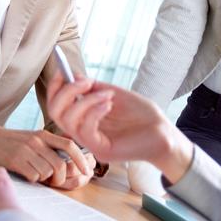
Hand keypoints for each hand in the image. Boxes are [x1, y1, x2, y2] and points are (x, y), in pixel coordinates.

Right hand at [0, 125, 93, 188]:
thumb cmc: (12, 141)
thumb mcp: (33, 138)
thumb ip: (49, 147)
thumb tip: (69, 161)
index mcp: (43, 135)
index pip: (69, 145)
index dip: (81, 159)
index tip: (87, 171)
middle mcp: (37, 141)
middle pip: (60, 165)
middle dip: (60, 178)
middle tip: (53, 182)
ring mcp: (26, 150)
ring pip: (47, 172)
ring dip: (44, 179)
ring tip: (35, 174)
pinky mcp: (15, 160)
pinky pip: (33, 176)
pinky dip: (32, 179)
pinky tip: (25, 173)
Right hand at [46, 73, 193, 182]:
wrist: (165, 135)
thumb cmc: (142, 116)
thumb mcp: (114, 95)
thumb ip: (93, 88)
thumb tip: (72, 75)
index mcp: (84, 119)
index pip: (57, 105)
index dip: (56, 86)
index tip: (63, 70)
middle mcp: (83, 133)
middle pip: (55, 112)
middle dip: (66, 91)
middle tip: (86, 81)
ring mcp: (91, 144)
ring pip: (68, 120)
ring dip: (85, 100)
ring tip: (107, 94)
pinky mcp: (101, 150)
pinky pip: (85, 130)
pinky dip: (94, 111)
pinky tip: (109, 103)